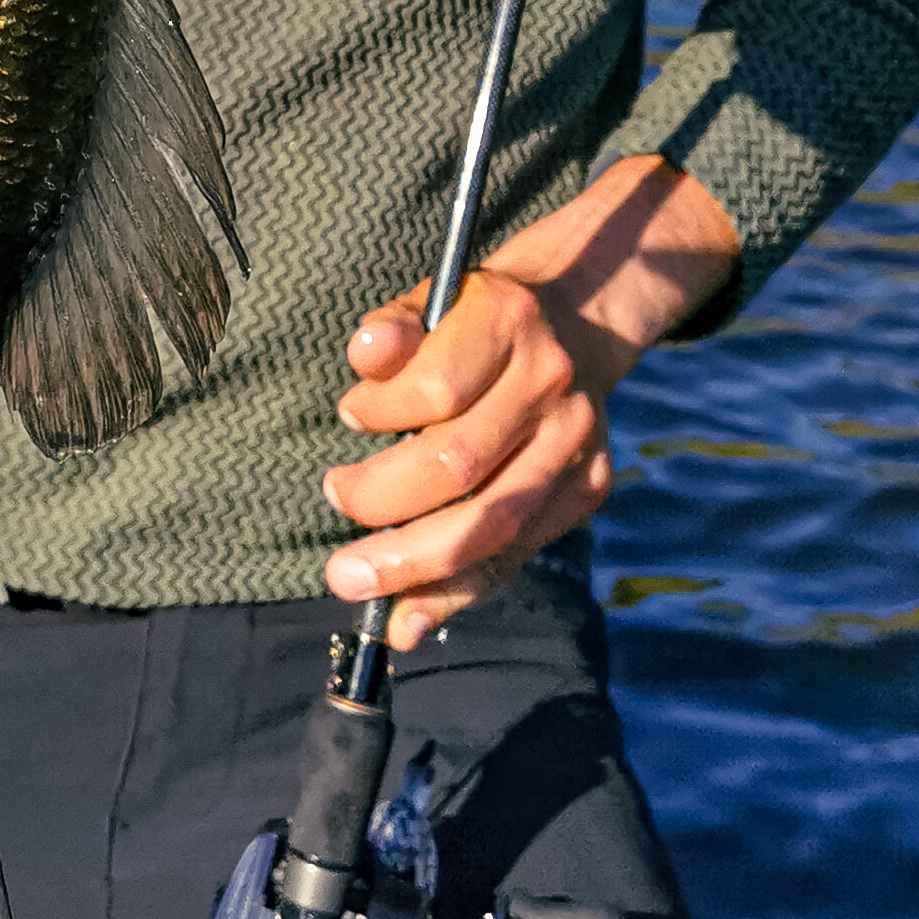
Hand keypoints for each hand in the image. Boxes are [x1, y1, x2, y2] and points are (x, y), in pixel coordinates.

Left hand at [322, 156, 739, 645]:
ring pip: (493, 523)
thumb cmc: (474, 320)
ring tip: (350, 579)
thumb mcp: (430, 301)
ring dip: (413, 565)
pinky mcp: (586, 488)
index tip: (346, 416)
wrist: (575, 320)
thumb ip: (391, 330)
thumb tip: (363, 354)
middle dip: (382, 506)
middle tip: (331, 511)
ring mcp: (577, 442)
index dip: (382, 412)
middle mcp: (550, 384)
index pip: (439, 387)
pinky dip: (458, 591)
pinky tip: (407, 618)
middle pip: (461, 466)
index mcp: (509, 320)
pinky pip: (517, 553)